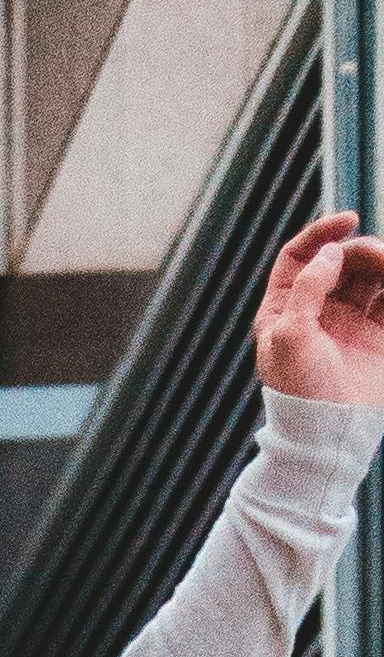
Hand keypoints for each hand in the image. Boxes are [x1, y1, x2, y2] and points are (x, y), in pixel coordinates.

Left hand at [255, 211, 383, 407]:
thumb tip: (331, 251)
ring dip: (383, 261)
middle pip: (340, 259)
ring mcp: (348, 322)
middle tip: (380, 258)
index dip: (322, 233)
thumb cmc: (300, 391)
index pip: (298, 256)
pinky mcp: (376, 334)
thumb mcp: (291, 336)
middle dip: (361, 250)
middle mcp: (315, 311)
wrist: (330, 436)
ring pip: (369, 273)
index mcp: (283, 309)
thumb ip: (307, 287)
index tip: (349, 221)